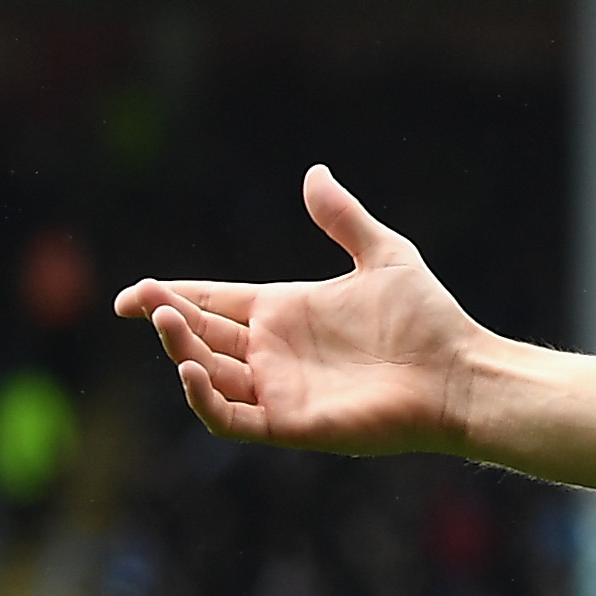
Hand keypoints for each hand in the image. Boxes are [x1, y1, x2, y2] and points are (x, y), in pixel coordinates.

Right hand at [114, 167, 488, 454]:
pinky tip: (191, 368)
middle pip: (199, 333)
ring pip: (206, 373)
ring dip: (179, 350)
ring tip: (164, 321)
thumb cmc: (430, 319)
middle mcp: (271, 351)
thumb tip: (315, 171)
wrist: (460, 373)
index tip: (135, 289)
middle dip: (165, 317)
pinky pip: (230, 417)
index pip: (209, 301)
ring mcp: (278, 389)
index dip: (169, 295)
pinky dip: (202, 397)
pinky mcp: (290, 423)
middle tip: (142, 300)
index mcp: (283, 310)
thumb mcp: (384, 255)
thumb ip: (343, 218)